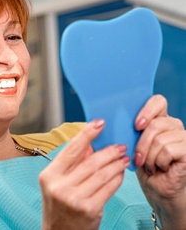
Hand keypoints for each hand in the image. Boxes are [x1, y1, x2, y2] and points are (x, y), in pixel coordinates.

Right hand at [39, 120, 129, 229]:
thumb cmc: (60, 204)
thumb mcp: (58, 181)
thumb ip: (72, 163)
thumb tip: (91, 144)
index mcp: (49, 175)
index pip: (71, 149)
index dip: (87, 134)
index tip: (99, 123)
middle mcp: (59, 186)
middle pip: (90, 162)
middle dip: (108, 151)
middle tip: (120, 145)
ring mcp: (74, 199)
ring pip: (102, 174)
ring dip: (116, 164)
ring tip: (124, 158)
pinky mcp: (89, 210)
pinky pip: (108, 188)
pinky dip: (117, 178)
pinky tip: (121, 173)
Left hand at [134, 95, 185, 228]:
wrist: (158, 191)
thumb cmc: (145, 167)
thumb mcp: (134, 145)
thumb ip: (131, 130)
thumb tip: (114, 119)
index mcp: (160, 119)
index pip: (158, 101)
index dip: (147, 110)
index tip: (136, 125)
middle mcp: (174, 125)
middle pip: (156, 124)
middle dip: (141, 144)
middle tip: (138, 158)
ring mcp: (184, 137)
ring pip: (160, 139)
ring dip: (149, 157)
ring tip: (149, 165)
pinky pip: (168, 150)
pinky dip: (158, 162)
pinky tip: (160, 168)